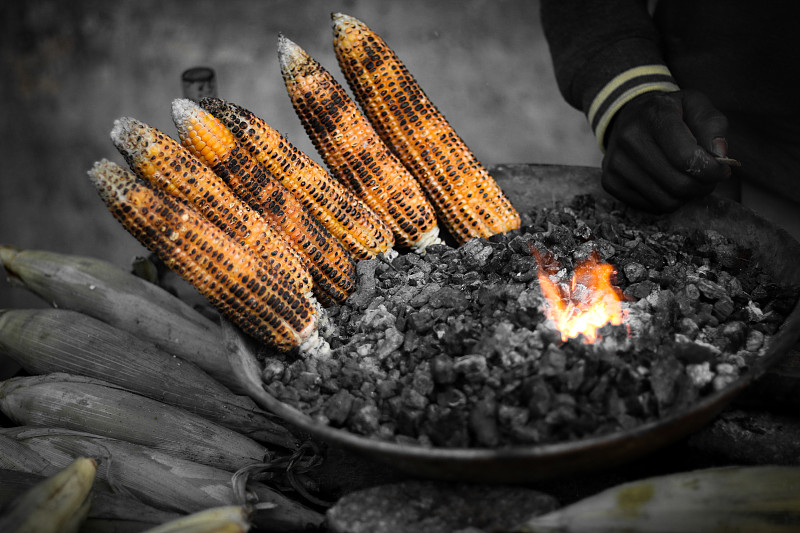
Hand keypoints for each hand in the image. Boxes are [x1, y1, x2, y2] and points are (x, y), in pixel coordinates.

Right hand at [601, 90, 731, 212]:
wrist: (629, 118)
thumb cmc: (669, 114)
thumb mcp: (695, 106)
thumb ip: (713, 126)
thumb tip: (719, 155)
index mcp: (654, 115)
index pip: (686, 157)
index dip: (711, 170)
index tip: (721, 169)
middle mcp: (629, 138)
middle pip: (678, 183)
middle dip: (702, 186)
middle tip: (708, 178)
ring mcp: (616, 163)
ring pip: (665, 201)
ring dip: (685, 196)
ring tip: (687, 179)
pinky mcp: (610, 182)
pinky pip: (650, 207)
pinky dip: (666, 200)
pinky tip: (667, 183)